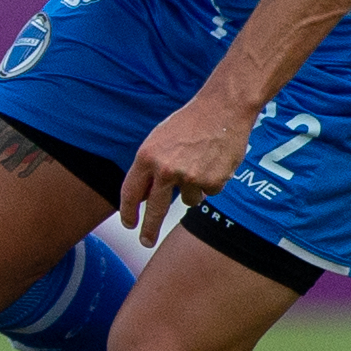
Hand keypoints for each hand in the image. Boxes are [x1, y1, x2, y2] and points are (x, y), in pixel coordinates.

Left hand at [115, 93, 257, 244]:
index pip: (131, 192)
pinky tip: (213, 162)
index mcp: (147, 156)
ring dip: (191, 190)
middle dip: (148, 229)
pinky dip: (211, 182)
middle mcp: (165, 169)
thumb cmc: (189, 123)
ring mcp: (189, 178)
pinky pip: (208, 193)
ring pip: (187, 200)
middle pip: (154, 210)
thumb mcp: (159, 140)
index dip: (128, 211)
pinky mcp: (212, 183)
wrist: (222, 109)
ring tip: (199, 164)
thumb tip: (142, 199)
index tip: (129, 224)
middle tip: (145, 241)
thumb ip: (149, 168)